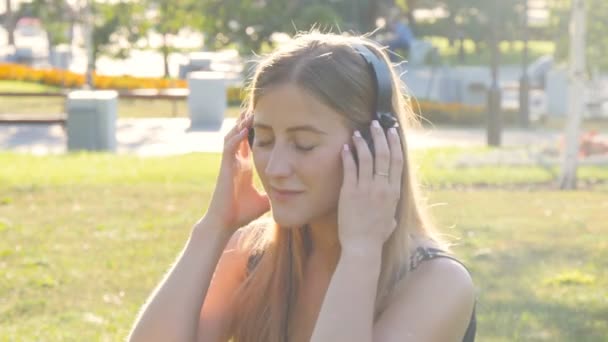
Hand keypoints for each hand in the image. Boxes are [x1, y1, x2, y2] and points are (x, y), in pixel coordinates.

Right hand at [202, 112, 269, 232]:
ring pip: (233, 137)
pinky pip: (229, 148)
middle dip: (248, 122)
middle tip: (259, 108)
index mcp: (245, 166)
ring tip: (250, 113)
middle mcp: (237, 161)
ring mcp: (230, 163)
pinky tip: (243, 129)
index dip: (258, 130)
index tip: (270, 119)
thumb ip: (277, 191)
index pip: (251, 142)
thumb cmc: (243, 213)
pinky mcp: (225, 168)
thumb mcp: (266, 198)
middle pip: (241, 135)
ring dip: (240, 125)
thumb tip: (294, 192)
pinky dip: (235, 138)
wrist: (226, 223)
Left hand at [337, 120, 403, 249]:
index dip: (395, 143)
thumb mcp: (390, 220)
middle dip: (380, 136)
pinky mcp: (350, 192)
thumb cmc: (376, 236)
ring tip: (357, 132)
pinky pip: (349, 168)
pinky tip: (345, 147)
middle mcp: (382, 187)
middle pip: (384, 154)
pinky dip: (347, 156)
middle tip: (375, 124)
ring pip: (366, 157)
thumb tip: (393, 208)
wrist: (362, 246)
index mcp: (394, 192)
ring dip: (362, 142)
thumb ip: (392, 209)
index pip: (397, 161)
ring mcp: (366, 189)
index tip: (393, 131)